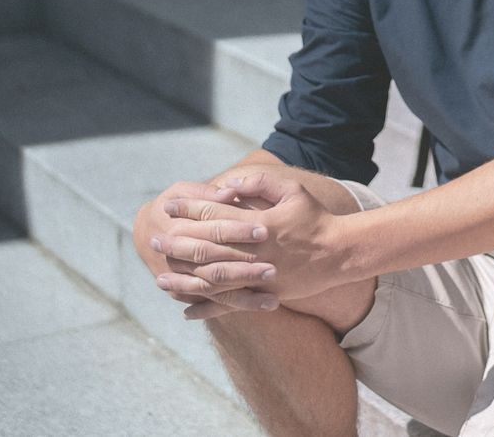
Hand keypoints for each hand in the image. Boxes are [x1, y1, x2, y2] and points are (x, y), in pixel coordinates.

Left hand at [151, 173, 353, 317]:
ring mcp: (259, 277)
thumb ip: (260, 184)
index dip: (189, 210)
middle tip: (153, 239)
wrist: (340, 253)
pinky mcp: (264, 295)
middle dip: (177, 243)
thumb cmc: (315, 218)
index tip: (167, 207)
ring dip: (183, 279)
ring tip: (159, 278)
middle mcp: (255, 252)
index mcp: (259, 224)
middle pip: (207, 248)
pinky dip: (207, 309)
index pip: (215, 215)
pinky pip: (230, 305)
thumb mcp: (292, 191)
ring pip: (213, 280)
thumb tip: (228, 184)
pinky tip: (186, 310)